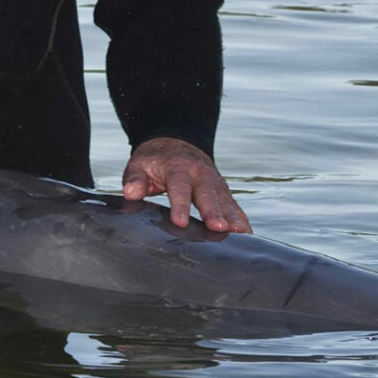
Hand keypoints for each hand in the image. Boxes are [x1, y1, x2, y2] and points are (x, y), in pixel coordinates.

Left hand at [122, 137, 250, 233]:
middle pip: (207, 193)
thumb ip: (134, 179)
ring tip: (240, 234)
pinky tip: (247, 234)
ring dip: (232, 216)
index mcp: (177, 167)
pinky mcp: (222, 191)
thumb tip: (130, 193)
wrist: (176, 143)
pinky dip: (241, 218)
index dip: (180, 204)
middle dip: (213, 211)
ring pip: (225, 199)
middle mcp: (200, 173)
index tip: (180, 222)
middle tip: (218, 228)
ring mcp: (214, 182)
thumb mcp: (139, 165)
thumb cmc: (155, 161)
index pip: (179, 186)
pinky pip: (233, 205)